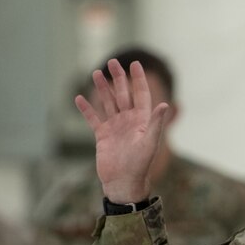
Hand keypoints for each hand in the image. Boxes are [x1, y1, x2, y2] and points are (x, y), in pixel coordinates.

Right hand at [74, 59, 169, 203]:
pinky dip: (86, 109)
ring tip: (96, 73)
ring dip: (102, 89)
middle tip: (112, 62)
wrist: (123, 182)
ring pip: (108, 103)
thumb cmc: (140, 165)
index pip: (141, 95)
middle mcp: (128, 121)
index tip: (136, 64)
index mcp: (141, 121)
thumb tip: (165, 105)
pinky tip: (79, 98)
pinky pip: (93, 119)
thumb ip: (155, 123)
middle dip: (118, 78)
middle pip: (123, 95)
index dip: (138, 79)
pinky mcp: (102, 136)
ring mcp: (115, 128)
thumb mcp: (149, 142)